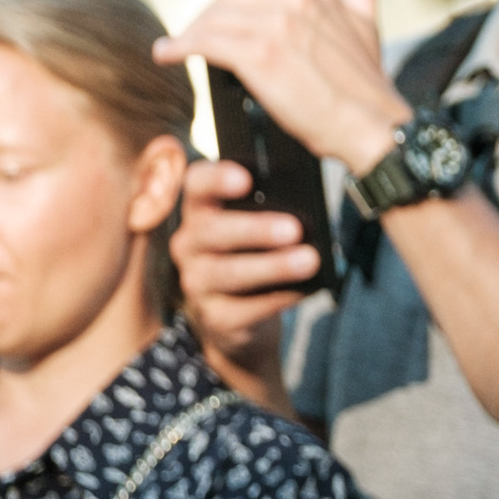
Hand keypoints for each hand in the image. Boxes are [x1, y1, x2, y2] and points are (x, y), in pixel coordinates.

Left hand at [152, 0, 407, 174]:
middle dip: (204, 19)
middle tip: (188, 40)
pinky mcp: (258, 55)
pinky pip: (206, 43)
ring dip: (188, 35)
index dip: (226, 7)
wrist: (373, 128)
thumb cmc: (368, 87)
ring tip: (175, 50)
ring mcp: (275, 25)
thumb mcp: (367, 24)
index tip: (213, 26)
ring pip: (214, 21)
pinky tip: (168, 55)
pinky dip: (182, 48)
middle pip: (227, 1)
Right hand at [171, 158, 313, 406]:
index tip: (246, 178)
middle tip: (294, 228)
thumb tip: (306, 209)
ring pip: (229, 272)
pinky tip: (303, 290)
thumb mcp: (257, 230)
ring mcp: (196, 283)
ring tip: (309, 260)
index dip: (217, 179)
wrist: (243, 319)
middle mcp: (189, 244)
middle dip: (256, 229)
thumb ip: (271, 211)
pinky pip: (246, 309)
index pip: (196, 185)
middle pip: (213, 231)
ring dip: (273, 266)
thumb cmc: (256, 257)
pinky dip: (278, 298)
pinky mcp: (214, 318)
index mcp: (200, 211)